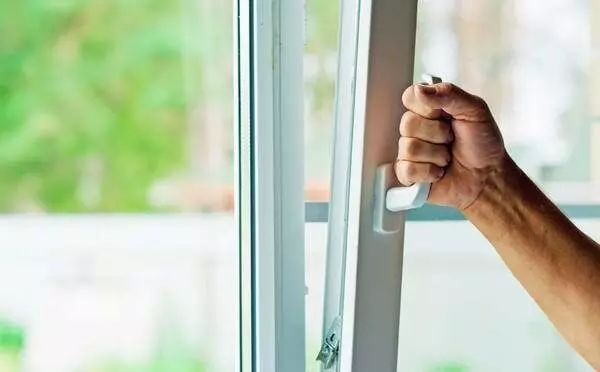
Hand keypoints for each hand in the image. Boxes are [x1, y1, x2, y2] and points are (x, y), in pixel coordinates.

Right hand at [396, 82, 506, 209]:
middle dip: (437, 134)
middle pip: (407, 124)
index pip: (410, 97)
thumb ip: (449, 93)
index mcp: (430, 109)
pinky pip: (406, 170)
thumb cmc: (484, 144)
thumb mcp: (475, 110)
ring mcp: (410, 152)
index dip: (427, 108)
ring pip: (408, 148)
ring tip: (448, 158)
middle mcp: (417, 129)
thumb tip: (419, 89)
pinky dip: (428, 172)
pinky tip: (438, 172)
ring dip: (436, 155)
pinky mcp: (408, 174)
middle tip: (451, 139)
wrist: (488, 177)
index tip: (446, 115)